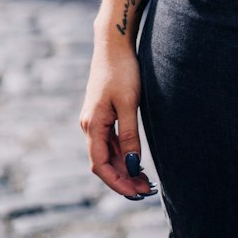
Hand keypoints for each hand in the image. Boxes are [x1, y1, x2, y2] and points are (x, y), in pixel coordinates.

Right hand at [80, 45, 156, 200]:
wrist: (114, 44)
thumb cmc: (123, 70)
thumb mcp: (129, 103)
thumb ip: (129, 134)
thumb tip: (131, 164)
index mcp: (93, 125)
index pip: (100, 165)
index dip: (117, 182)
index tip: (135, 193)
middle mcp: (90, 126)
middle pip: (104, 162)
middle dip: (123, 179)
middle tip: (146, 191)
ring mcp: (96, 120)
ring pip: (108, 153)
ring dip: (124, 168)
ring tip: (145, 181)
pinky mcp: (103, 114)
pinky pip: (111, 142)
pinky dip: (123, 154)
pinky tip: (136, 160)